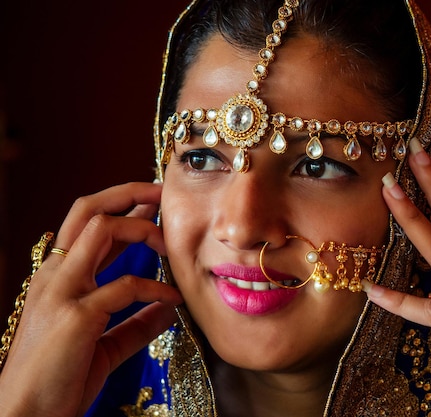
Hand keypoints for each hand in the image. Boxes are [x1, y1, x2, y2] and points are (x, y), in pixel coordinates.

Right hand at [0, 182, 181, 416]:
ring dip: (142, 228)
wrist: (26, 415)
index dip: (123, 205)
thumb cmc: (59, 379)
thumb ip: (135, 324)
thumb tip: (169, 309)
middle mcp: (56, 274)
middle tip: (163, 193)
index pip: (88, 224)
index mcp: (59, 277)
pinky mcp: (75, 316)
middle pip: (88, 210)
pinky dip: (155, 287)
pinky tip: (172, 298)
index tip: (155, 201)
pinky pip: (125, 286)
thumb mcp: (103, 344)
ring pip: (101, 229)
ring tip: (170, 242)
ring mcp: (62, 291)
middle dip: (129, 193)